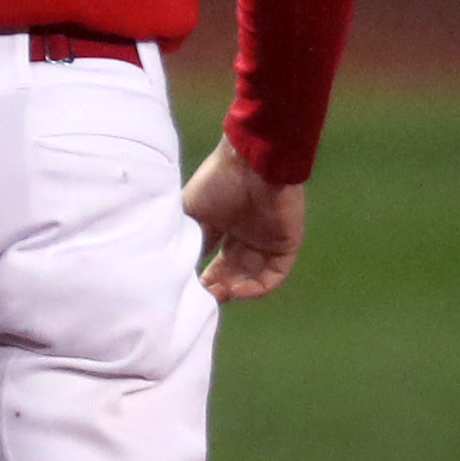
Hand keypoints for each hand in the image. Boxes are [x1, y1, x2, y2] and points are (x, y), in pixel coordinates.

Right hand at [182, 138, 303, 300]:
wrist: (250, 164)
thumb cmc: (217, 181)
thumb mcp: (191, 209)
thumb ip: (186, 235)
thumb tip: (174, 262)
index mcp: (222, 224)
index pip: (213, 257)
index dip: (202, 275)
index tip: (188, 287)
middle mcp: (244, 235)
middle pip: (232, 271)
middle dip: (217, 286)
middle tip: (203, 296)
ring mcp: (265, 242)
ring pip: (251, 277)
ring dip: (234, 290)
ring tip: (218, 294)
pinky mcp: (285, 246)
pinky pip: (273, 276)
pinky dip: (256, 288)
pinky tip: (237, 290)